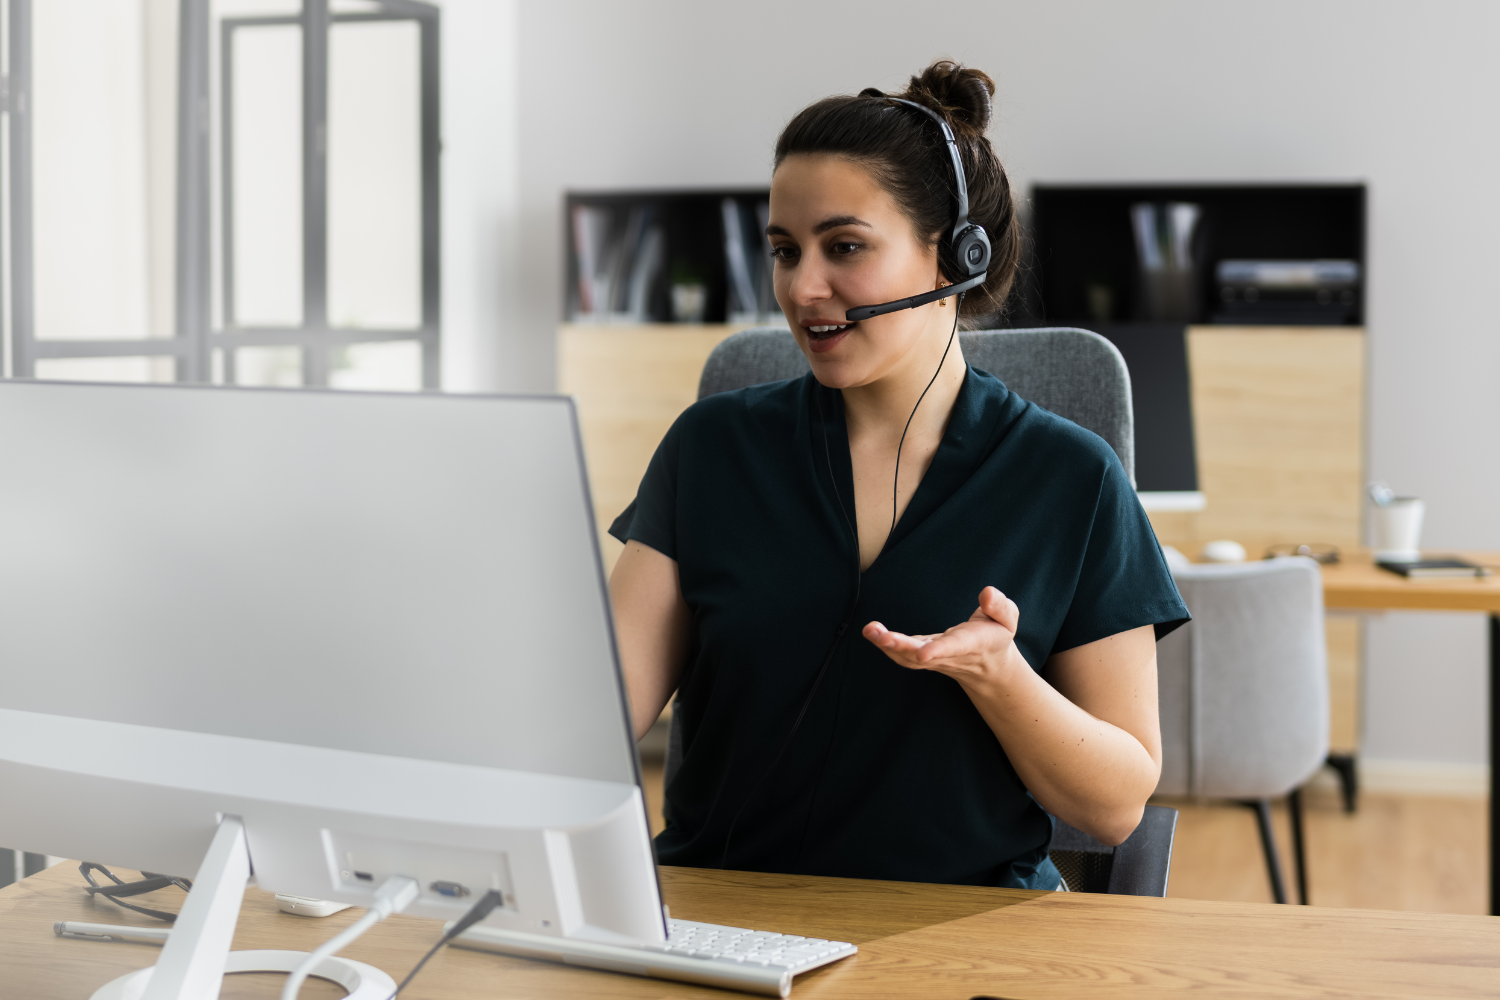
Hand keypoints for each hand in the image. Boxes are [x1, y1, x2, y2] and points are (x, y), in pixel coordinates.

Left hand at [862, 586, 1022, 688]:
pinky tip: (873, 632)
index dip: (938, 650)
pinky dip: (887, 645)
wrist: (988, 666)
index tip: (923, 652)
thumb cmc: (996, 635)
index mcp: (972, 644)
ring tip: (870, 630)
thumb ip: (999, 606)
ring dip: (887, 646)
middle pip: (922, 656)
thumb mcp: (1008, 619)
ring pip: (908, 658)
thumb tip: (987, 592)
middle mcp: (949, 654)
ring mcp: (934, 658)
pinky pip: (903, 655)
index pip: (955, 648)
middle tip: (881, 636)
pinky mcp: (923, 655)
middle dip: (901, 647)